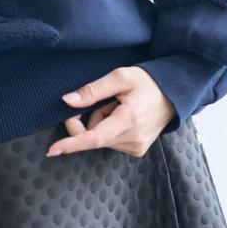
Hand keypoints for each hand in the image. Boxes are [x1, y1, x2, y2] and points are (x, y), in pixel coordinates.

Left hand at [46, 65, 175, 157]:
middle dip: (88, 118)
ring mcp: (136, 147)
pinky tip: (122, 115)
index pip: (93, 138)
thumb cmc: (147, 82)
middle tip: (103, 100)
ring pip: (100, 138)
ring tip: (119, 105)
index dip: (71, 143)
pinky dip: (108, 127)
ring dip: (101, 121)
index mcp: (128, 120)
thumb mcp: (120, 77)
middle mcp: (133, 140)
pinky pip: (109, 141)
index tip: (52, 149)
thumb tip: (68, 101)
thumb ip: (93, 90)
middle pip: (92, 136)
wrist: (174, 93)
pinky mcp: (136, 150)